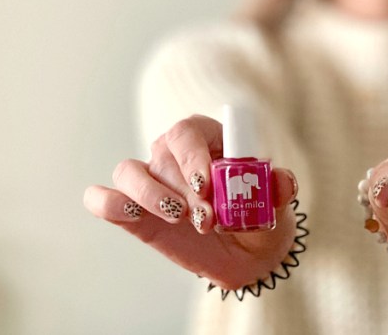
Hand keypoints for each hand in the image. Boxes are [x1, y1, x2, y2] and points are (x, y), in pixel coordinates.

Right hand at [83, 115, 298, 288]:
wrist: (247, 255)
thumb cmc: (259, 217)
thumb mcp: (276, 205)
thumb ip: (278, 189)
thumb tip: (284, 182)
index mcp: (208, 138)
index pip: (188, 131)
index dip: (193, 156)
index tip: (207, 185)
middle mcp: (173, 154)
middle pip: (163, 156)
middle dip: (183, 190)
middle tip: (208, 219)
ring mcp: (151, 181)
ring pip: (129, 171)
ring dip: (150, 196)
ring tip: (180, 219)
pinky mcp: (132, 212)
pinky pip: (103, 198)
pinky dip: (107, 202)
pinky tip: (130, 215)